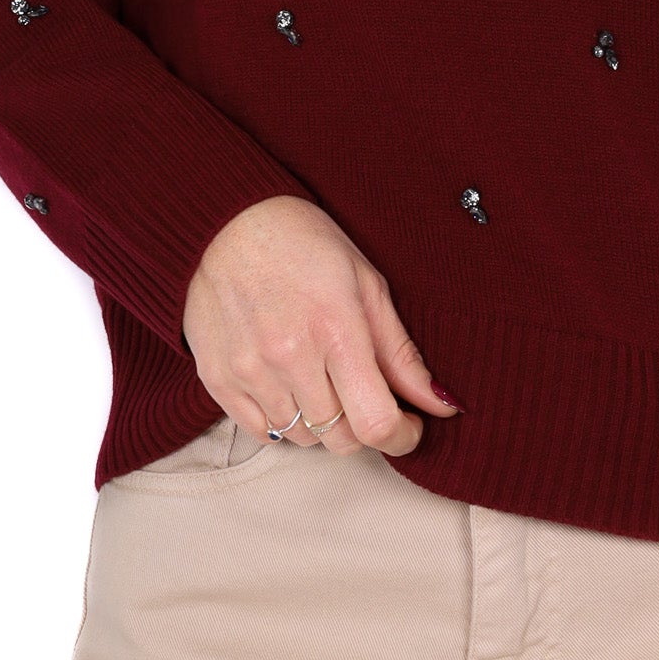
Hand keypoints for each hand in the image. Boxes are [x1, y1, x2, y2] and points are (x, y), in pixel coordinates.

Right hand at [181, 194, 464, 457]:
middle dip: (362, 426)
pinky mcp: (217, 379)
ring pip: (301, 439)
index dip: (402, 437)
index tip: (407, 426)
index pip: (376, 423)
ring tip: (320, 376)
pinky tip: (287, 383)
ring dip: (321, 421)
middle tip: (362, 391)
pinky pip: (262, 432)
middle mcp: (290, 357)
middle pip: (339, 439)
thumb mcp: (366, 283)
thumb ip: (401, 352)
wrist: (228, 220)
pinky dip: (282, 420)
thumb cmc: (304, 243)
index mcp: (336, 329)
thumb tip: (441, 405)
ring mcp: (250, 371)